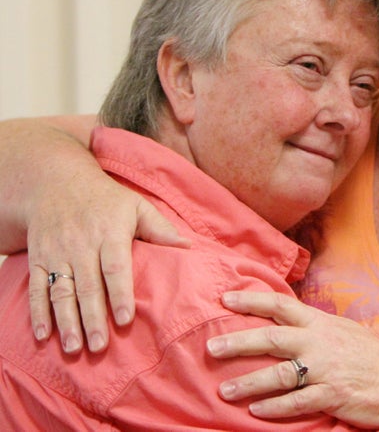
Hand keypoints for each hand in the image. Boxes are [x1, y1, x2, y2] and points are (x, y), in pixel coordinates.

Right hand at [27, 169, 189, 352]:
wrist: (57, 183)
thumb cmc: (106, 199)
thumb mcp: (136, 205)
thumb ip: (160, 229)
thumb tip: (188, 247)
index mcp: (110, 232)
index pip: (115, 267)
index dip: (120, 294)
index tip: (126, 319)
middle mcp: (81, 244)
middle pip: (88, 285)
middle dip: (93, 318)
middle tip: (99, 347)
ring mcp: (57, 252)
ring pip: (61, 290)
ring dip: (66, 321)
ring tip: (74, 348)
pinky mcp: (38, 258)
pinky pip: (36, 287)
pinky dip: (37, 312)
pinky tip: (43, 335)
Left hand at [206, 291, 378, 429]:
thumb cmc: (371, 357)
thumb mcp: (343, 330)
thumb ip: (315, 325)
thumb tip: (287, 317)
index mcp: (321, 323)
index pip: (281, 305)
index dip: (252, 300)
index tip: (225, 298)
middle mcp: (320, 343)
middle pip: (272, 338)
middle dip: (238, 342)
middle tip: (211, 347)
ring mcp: (326, 370)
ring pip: (279, 375)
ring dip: (249, 382)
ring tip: (224, 389)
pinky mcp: (332, 396)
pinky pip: (297, 403)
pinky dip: (274, 408)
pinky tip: (255, 411)